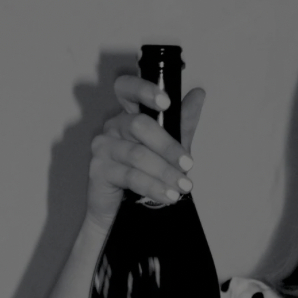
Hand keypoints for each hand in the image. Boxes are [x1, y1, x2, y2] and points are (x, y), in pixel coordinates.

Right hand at [86, 73, 206, 230]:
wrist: (122, 209)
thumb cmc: (145, 173)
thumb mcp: (168, 147)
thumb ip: (182, 122)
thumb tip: (198, 94)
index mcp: (129, 115)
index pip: (127, 89)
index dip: (144, 90)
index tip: (167, 102)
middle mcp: (113, 127)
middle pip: (139, 125)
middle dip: (168, 147)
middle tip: (188, 164)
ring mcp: (103, 147)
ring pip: (137, 155)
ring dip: (165, 173)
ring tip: (183, 186)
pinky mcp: (98, 170)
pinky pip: (130, 176)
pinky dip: (154, 187)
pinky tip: (168, 195)